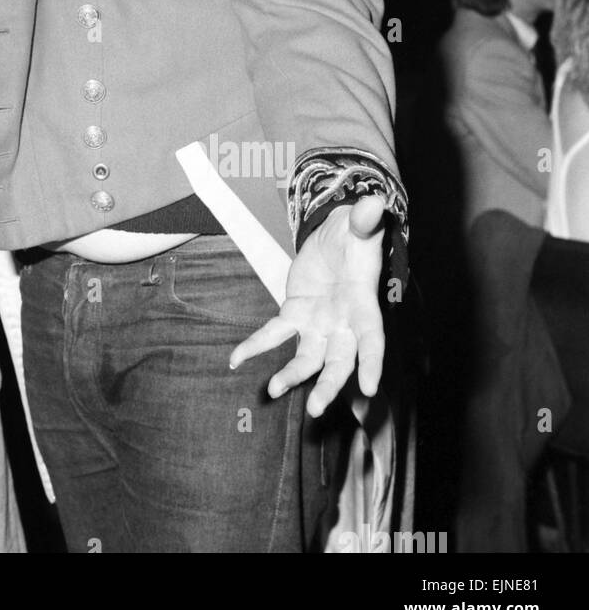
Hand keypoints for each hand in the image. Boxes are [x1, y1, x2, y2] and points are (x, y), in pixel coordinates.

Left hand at [229, 194, 387, 416]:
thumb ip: (366, 220)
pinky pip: (274, 335)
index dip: (373, 363)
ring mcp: (320, 324)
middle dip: (329, 385)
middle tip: (314, 408)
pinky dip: (256, 346)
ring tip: (272, 389)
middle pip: (339, 360)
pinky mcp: (296, 316)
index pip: (373, 338)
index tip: (369, 389)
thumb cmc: (355, 234)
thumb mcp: (360, 225)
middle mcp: (344, 323)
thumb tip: (374, 201)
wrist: (337, 236)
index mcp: (364, 304)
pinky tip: (235, 359)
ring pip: (308, 357)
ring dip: (292, 375)